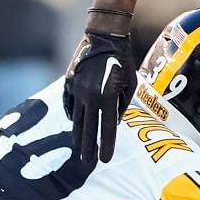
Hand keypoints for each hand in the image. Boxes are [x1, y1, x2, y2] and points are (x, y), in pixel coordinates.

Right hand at [63, 25, 136, 166]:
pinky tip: (74, 125)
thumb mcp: (130, 83)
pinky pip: (69, 105)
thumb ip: (122, 105)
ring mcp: (77, 89)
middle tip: (87, 163)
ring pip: (76, 119)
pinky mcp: (69, 83)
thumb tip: (113, 122)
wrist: (103, 36)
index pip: (107, 129)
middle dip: (89, 148)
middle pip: (88, 129)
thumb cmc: (122, 59)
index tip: (105, 160)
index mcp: (107, 97)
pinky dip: (72, 116)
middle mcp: (90, 96)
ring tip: (79, 148)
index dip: (106, 146)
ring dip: (79, 135)